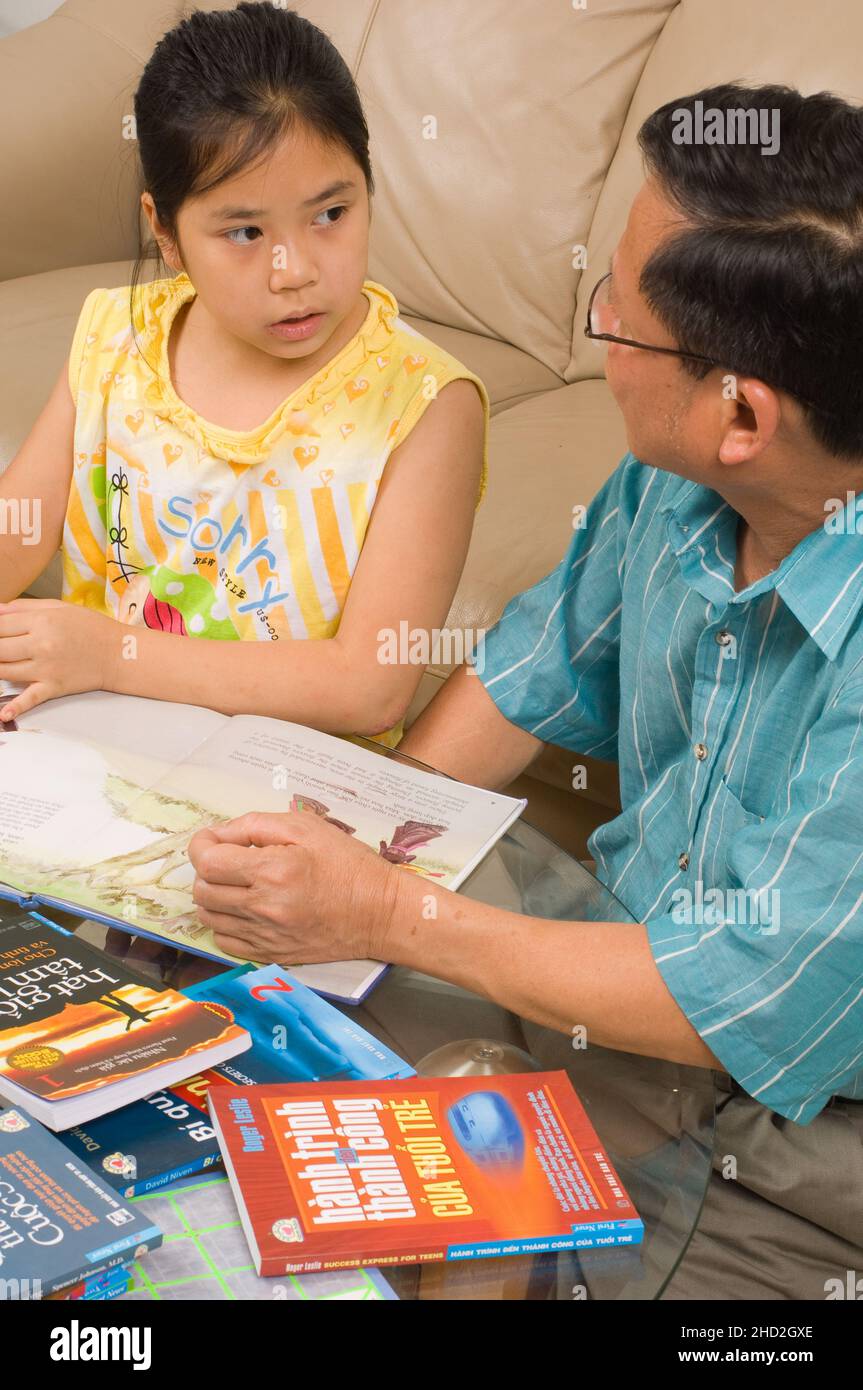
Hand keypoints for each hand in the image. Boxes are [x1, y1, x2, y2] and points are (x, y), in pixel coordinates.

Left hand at [0, 598, 120, 719]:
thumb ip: (25, 607)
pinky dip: (15, 707)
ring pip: (5, 671)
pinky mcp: (53, 687)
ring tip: (0, 664)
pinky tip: (3, 713)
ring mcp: (46, 668)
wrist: (119, 653)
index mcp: (42, 621)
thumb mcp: (59, 607)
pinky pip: (30, 699)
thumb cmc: (90, 627)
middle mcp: (41, 645)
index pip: (0, 625)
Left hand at [188, 810, 402, 965]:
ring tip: (235, 883)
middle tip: (227, 859)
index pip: (208, 861)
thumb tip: (218, 835)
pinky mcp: (270, 954)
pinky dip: (225, 922)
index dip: (202, 845)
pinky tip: (245, 908)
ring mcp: (265, 935)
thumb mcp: (307, 827)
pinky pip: (225, 941)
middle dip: (207, 869)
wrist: (379, 913)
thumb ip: (256, 824)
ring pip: (209, 917)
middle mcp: (264, 906)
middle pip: (202, 890)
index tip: (212, 839)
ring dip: (213, 896)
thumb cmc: (348, 864)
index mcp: (273, 870)